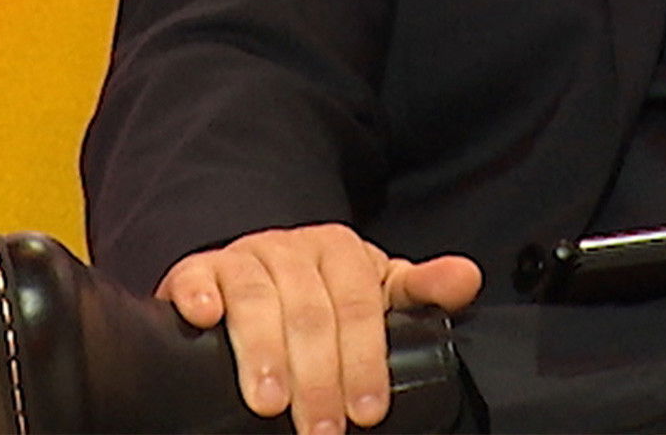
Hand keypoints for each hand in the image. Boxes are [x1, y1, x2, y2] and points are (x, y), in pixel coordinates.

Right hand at [159, 223, 482, 432]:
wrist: (259, 274)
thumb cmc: (324, 293)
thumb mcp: (376, 292)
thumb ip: (421, 291)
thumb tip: (467, 278)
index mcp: (341, 250)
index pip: (358, 306)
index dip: (364, 360)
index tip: (367, 412)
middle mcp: (292, 248)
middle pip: (308, 312)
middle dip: (317, 378)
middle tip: (321, 430)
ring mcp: (244, 256)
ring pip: (256, 299)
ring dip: (263, 353)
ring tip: (269, 404)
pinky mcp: (198, 269)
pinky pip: (197, 276)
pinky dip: (200, 295)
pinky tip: (204, 319)